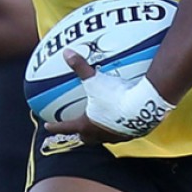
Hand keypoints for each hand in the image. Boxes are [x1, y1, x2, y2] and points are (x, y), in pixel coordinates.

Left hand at [44, 49, 173, 143]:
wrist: (144, 106)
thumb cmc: (115, 96)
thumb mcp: (94, 80)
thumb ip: (80, 67)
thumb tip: (67, 53)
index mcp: (87, 125)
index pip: (66, 128)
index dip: (55, 127)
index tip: (47, 126)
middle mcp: (101, 134)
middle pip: (87, 138)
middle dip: (81, 134)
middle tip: (77, 129)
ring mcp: (118, 136)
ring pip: (105, 138)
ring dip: (100, 132)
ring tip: (99, 125)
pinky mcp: (134, 134)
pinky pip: (122, 133)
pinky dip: (118, 128)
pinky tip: (121, 120)